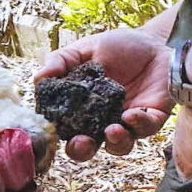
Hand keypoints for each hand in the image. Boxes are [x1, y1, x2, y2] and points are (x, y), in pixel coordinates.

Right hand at [35, 28, 172, 160]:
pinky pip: (146, 129)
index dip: (59, 136)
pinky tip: (131, 114)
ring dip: (114, 142)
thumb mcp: (84, 49)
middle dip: (83, 150)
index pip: (66, 130)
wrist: (153, 41)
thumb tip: (38, 78)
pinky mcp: (153, 119)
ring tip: (112, 129)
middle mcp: (103, 122)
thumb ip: (60, 62)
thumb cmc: (117, 47)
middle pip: (89, 148)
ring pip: (119, 146)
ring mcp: (128, 123)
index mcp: (83, 110)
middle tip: (83, 142)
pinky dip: (138, 125)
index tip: (55, 133)